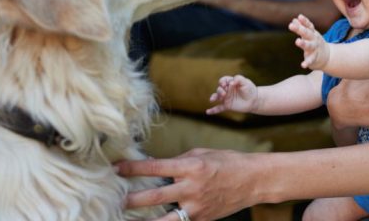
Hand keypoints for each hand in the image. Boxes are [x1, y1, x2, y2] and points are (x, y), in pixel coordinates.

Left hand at [118, 149, 257, 220]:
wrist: (253, 180)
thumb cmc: (227, 162)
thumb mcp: (202, 154)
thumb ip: (179, 162)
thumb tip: (158, 167)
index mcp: (191, 167)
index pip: (155, 168)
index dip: (133, 168)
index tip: (116, 168)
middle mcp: (191, 188)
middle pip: (154, 197)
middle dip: (133, 199)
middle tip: (118, 200)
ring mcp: (197, 207)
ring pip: (164, 219)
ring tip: (127, 220)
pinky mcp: (202, 219)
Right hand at [206, 75, 257, 114]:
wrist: (253, 100)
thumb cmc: (249, 89)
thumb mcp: (245, 82)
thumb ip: (238, 79)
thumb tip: (231, 82)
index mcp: (230, 82)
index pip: (223, 80)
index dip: (223, 82)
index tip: (226, 84)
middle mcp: (226, 90)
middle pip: (219, 88)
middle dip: (220, 90)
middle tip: (224, 93)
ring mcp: (226, 98)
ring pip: (217, 97)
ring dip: (214, 97)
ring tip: (212, 99)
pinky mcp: (227, 105)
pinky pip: (218, 108)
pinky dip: (213, 110)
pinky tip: (207, 112)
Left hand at [288, 14, 329, 68]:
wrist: (327, 57)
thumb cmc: (314, 43)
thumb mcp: (309, 35)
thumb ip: (302, 27)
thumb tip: (294, 20)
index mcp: (312, 33)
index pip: (309, 26)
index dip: (304, 21)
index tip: (299, 17)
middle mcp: (314, 40)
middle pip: (307, 34)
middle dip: (300, 29)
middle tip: (291, 25)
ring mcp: (315, 49)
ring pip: (309, 46)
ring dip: (303, 43)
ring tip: (297, 41)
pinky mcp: (314, 58)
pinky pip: (310, 60)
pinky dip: (307, 63)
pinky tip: (303, 65)